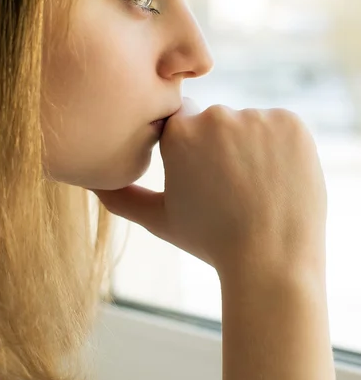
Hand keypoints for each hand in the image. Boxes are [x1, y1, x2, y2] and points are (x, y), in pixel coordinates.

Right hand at [91, 98, 326, 275]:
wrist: (272, 262)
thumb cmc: (211, 241)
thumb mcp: (160, 219)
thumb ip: (122, 197)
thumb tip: (88, 182)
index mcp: (179, 134)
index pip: (181, 119)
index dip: (193, 148)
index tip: (204, 173)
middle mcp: (215, 117)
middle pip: (216, 121)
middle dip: (221, 145)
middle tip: (232, 186)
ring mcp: (257, 118)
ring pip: (249, 123)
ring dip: (252, 145)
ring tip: (257, 186)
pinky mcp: (291, 123)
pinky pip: (280, 125)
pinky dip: (281, 145)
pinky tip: (279, 177)